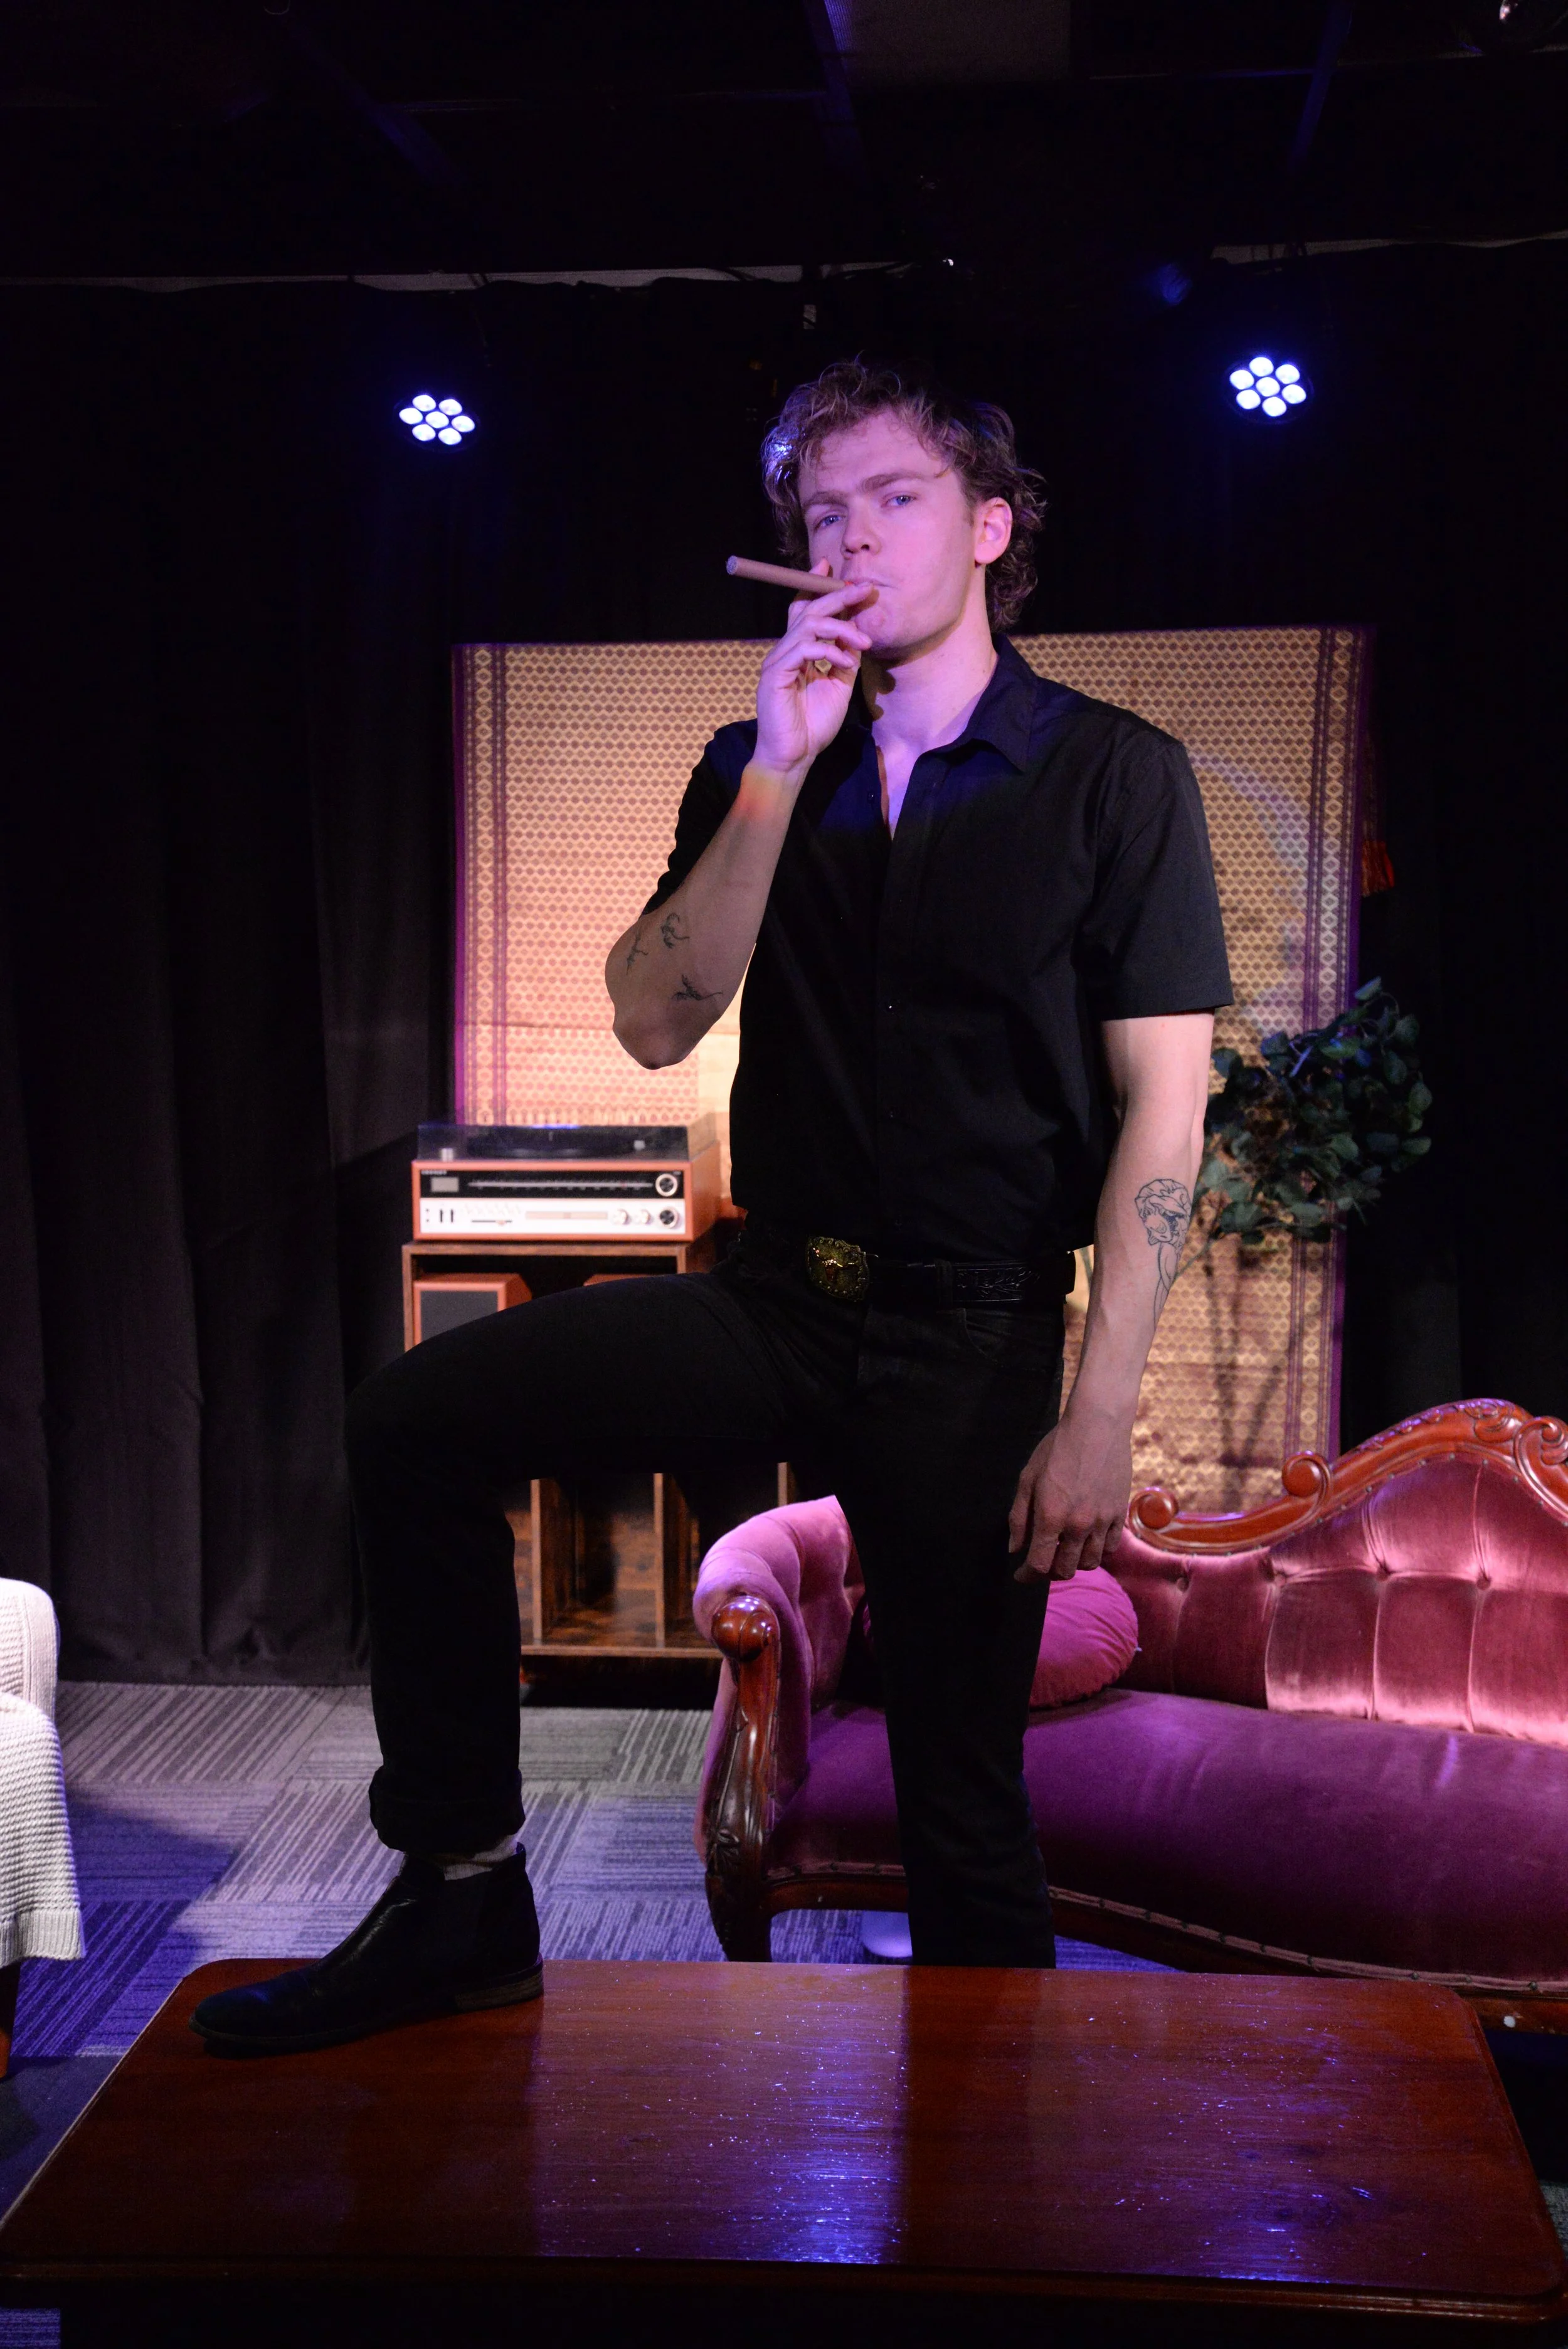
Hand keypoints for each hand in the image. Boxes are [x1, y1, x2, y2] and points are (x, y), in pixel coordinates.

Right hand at [752, 561, 876, 778]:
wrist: (794, 757)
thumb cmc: (812, 726)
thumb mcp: (838, 686)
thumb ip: (844, 660)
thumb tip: (858, 636)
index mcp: (797, 653)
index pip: (804, 612)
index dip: (816, 588)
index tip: (832, 570)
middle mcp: (785, 651)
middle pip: (808, 610)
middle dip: (837, 596)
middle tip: (864, 588)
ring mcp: (778, 661)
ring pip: (808, 625)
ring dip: (841, 627)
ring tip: (865, 638)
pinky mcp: (775, 674)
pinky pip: (803, 649)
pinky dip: (827, 650)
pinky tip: (843, 658)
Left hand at [1008, 1406, 1132, 1583]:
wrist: (1097, 1426)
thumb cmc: (1057, 1448)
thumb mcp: (1028, 1478)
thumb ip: (1019, 1517)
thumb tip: (1015, 1549)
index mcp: (1051, 1517)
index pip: (1039, 1565)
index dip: (1027, 1575)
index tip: (1020, 1574)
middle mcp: (1078, 1525)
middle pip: (1065, 1570)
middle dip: (1050, 1571)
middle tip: (1042, 1561)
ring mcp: (1102, 1521)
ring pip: (1090, 1563)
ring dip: (1074, 1563)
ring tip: (1065, 1550)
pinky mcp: (1120, 1514)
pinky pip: (1110, 1547)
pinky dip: (1097, 1551)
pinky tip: (1087, 1539)